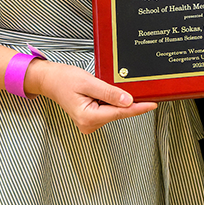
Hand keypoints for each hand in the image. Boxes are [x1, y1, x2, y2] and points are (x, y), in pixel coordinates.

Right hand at [25, 59, 156, 133]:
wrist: (50, 80)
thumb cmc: (65, 79)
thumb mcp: (89, 82)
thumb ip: (109, 92)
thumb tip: (128, 100)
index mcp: (88, 118)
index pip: (120, 112)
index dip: (138, 108)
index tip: (153, 104)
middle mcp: (89, 124)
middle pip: (118, 112)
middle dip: (127, 101)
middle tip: (131, 86)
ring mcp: (89, 123)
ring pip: (113, 111)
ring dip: (116, 100)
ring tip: (101, 86)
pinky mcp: (90, 119)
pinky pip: (107, 110)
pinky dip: (111, 101)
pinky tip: (104, 92)